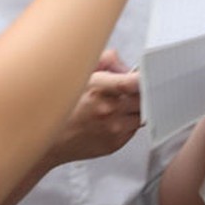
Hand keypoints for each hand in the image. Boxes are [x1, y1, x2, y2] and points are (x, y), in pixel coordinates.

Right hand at [43, 49, 140, 166]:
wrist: (52, 140)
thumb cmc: (66, 106)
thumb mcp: (81, 74)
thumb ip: (106, 61)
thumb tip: (127, 66)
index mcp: (98, 87)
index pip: (132, 82)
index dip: (145, 77)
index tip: (152, 74)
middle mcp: (108, 109)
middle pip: (144, 97)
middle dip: (141, 91)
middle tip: (133, 89)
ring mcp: (113, 128)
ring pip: (142, 113)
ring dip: (136, 108)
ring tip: (118, 105)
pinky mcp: (116, 143)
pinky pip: (134, 129)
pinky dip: (128, 122)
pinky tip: (112, 120)